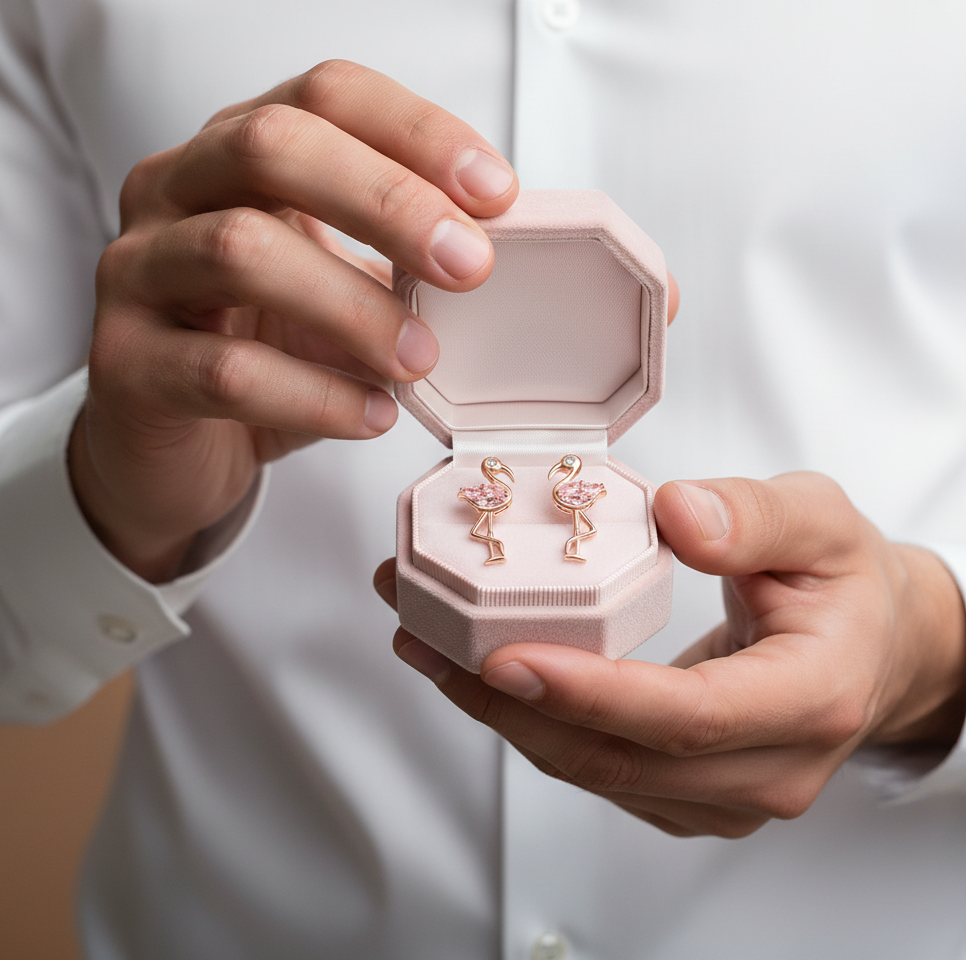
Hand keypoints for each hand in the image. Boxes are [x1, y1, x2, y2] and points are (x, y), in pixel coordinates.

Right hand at [70, 60, 518, 581]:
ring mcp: (135, 271)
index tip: (496, 193)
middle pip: (271, 147)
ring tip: (420, 359)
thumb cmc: (265, 353)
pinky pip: (224, 369)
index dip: (415, 131)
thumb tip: (487, 253)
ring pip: (240, 252)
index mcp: (233, 153)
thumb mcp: (337, 291)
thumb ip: (394, 264)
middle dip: (387, 201)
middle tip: (470, 266)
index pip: (324, 96)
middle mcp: (171, 190)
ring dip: (353, 306)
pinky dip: (315, 395)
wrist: (173, 448)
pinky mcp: (123, 361)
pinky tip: (372, 416)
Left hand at [379, 472, 965, 837]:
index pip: (686, 717)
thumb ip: (754, 516)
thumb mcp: (820, 521)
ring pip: (596, 772)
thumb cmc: (849, 584)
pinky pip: (600, 769)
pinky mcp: (693, 794)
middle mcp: (768, 768)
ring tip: (431, 648)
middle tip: (429, 640)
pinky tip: (483, 676)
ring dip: (504, 716)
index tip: (505, 657)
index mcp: (808, 698)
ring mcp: (727, 794)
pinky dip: (535, 726)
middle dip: (510, 705)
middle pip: (618, 759)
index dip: (591, 693)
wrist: (879, 647)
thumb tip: (678, 514)